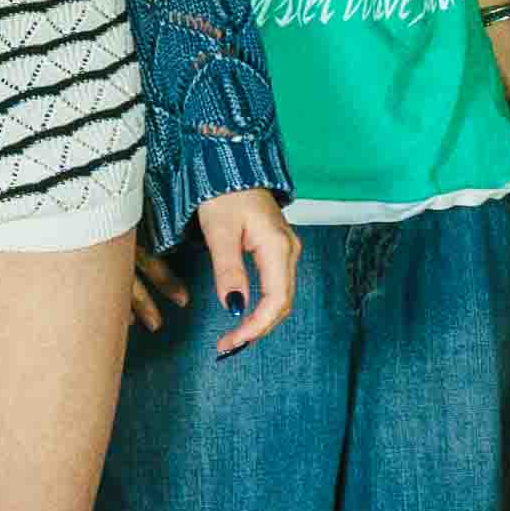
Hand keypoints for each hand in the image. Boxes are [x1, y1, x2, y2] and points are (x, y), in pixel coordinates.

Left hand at [192, 188, 298, 355]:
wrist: (231, 165)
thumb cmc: (223, 194)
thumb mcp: (220, 233)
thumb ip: (229, 271)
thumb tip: (234, 307)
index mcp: (278, 248)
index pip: (276, 301)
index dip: (255, 326)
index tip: (231, 341)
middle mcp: (289, 252)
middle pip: (282, 304)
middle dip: (257, 329)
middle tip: (227, 346)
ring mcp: (287, 251)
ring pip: (281, 298)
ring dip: (260, 321)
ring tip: (234, 336)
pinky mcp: (278, 250)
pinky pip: (277, 287)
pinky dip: (263, 307)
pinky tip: (245, 315)